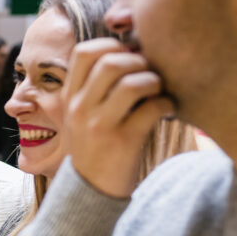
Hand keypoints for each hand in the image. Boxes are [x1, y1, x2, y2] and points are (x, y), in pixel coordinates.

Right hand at [62, 38, 175, 197]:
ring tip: (158, 90)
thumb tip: (130, 51)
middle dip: (138, 61)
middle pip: (111, 62)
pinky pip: (152, 109)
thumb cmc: (93, 146)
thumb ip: (93, 87)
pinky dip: (167, 104)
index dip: (111, 45)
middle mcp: (79, 109)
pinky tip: (167, 110)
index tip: (127, 55)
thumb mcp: (79, 116)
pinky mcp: (123, 141)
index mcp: (69, 98)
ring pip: (132, 84)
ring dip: (154, 81)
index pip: (84, 52)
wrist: (91, 190)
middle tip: (147, 72)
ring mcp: (99, 126)